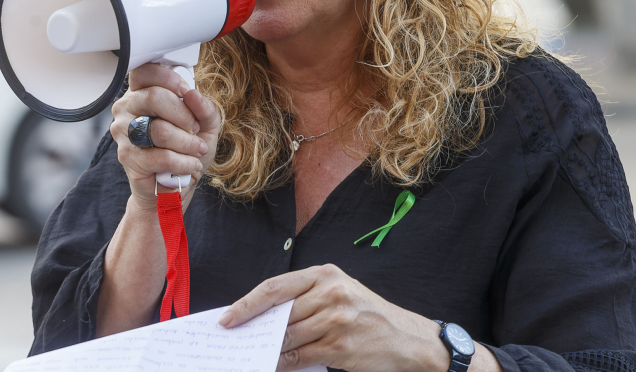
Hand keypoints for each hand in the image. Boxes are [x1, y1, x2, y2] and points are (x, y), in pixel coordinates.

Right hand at [109, 63, 220, 208]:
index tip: (185, 92)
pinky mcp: (127, 157)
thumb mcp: (205, 124)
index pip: (144, 71)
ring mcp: (123, 133)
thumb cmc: (186, 149)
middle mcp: (126, 109)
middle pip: (154, 97)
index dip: (168, 79)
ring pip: (159, 130)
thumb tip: (193, 95)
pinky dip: (183, 162)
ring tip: (196, 150)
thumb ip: (204, 107)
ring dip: (187, 143)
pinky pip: (161, 156)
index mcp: (141, 93)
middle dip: (184, 116)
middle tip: (194, 129)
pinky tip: (190, 165)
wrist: (174, 186)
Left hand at [218, 264, 452, 371]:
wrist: (408, 338)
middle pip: (278, 314)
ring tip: (252, 353)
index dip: (246, 304)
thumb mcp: (339, 292)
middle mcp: (330, 293)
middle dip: (254, 330)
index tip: (227, 318)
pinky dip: (283, 363)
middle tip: (235, 340)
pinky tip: (273, 364)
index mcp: (324, 273)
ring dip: (267, 349)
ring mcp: (335, 320)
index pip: (274, 287)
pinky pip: (300, 357)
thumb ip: (304, 299)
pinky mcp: (339, 346)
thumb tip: (262, 317)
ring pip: (287, 338)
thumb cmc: (367, 313)